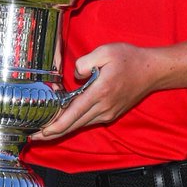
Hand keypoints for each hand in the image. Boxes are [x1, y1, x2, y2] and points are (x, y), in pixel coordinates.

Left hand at [32, 42, 156, 140]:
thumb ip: (85, 62)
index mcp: (100, 92)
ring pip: (80, 125)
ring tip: (44, 129)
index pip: (72, 114)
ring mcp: (108, 113)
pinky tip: (64, 119)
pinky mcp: (111, 114)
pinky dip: (75, 122)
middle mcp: (104, 107)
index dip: (54, 126)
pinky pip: (89, 121)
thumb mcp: (105, 51)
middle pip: (73, 125)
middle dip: (52, 132)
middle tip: (33, 135)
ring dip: (62, 128)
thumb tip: (75, 75)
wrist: (152, 71)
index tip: (39, 131)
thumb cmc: (129, 59)